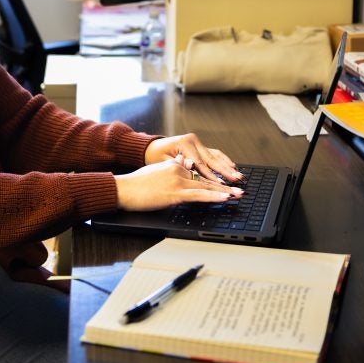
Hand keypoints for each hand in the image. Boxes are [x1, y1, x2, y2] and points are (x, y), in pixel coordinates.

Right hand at [115, 154, 243, 211]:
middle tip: (239, 189)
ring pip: (206, 186)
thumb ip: (173, 168)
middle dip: (224, 184)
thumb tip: (186, 164)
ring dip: (224, 191)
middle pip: (206, 179)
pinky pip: (199, 195)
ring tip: (237, 194)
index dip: (214, 180)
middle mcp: (178, 169)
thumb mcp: (156, 171)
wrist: (124, 189)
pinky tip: (224, 198)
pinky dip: (213, 196)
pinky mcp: (175, 192)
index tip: (226, 184)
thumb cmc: (136, 184)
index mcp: (174, 164)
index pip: (198, 173)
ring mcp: (177, 180)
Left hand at [144, 133, 242, 184]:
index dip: (211, 175)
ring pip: (215, 156)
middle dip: (225, 171)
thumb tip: (193, 169)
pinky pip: (213, 154)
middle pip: (211, 159)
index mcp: (184, 143)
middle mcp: (193, 141)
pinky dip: (223, 160)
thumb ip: (178, 166)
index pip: (201, 163)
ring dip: (227, 166)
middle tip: (236, 179)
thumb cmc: (154, 156)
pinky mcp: (199, 146)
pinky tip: (232, 166)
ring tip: (238, 174)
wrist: (150, 148)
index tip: (220, 184)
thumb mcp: (163, 163)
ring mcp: (197, 142)